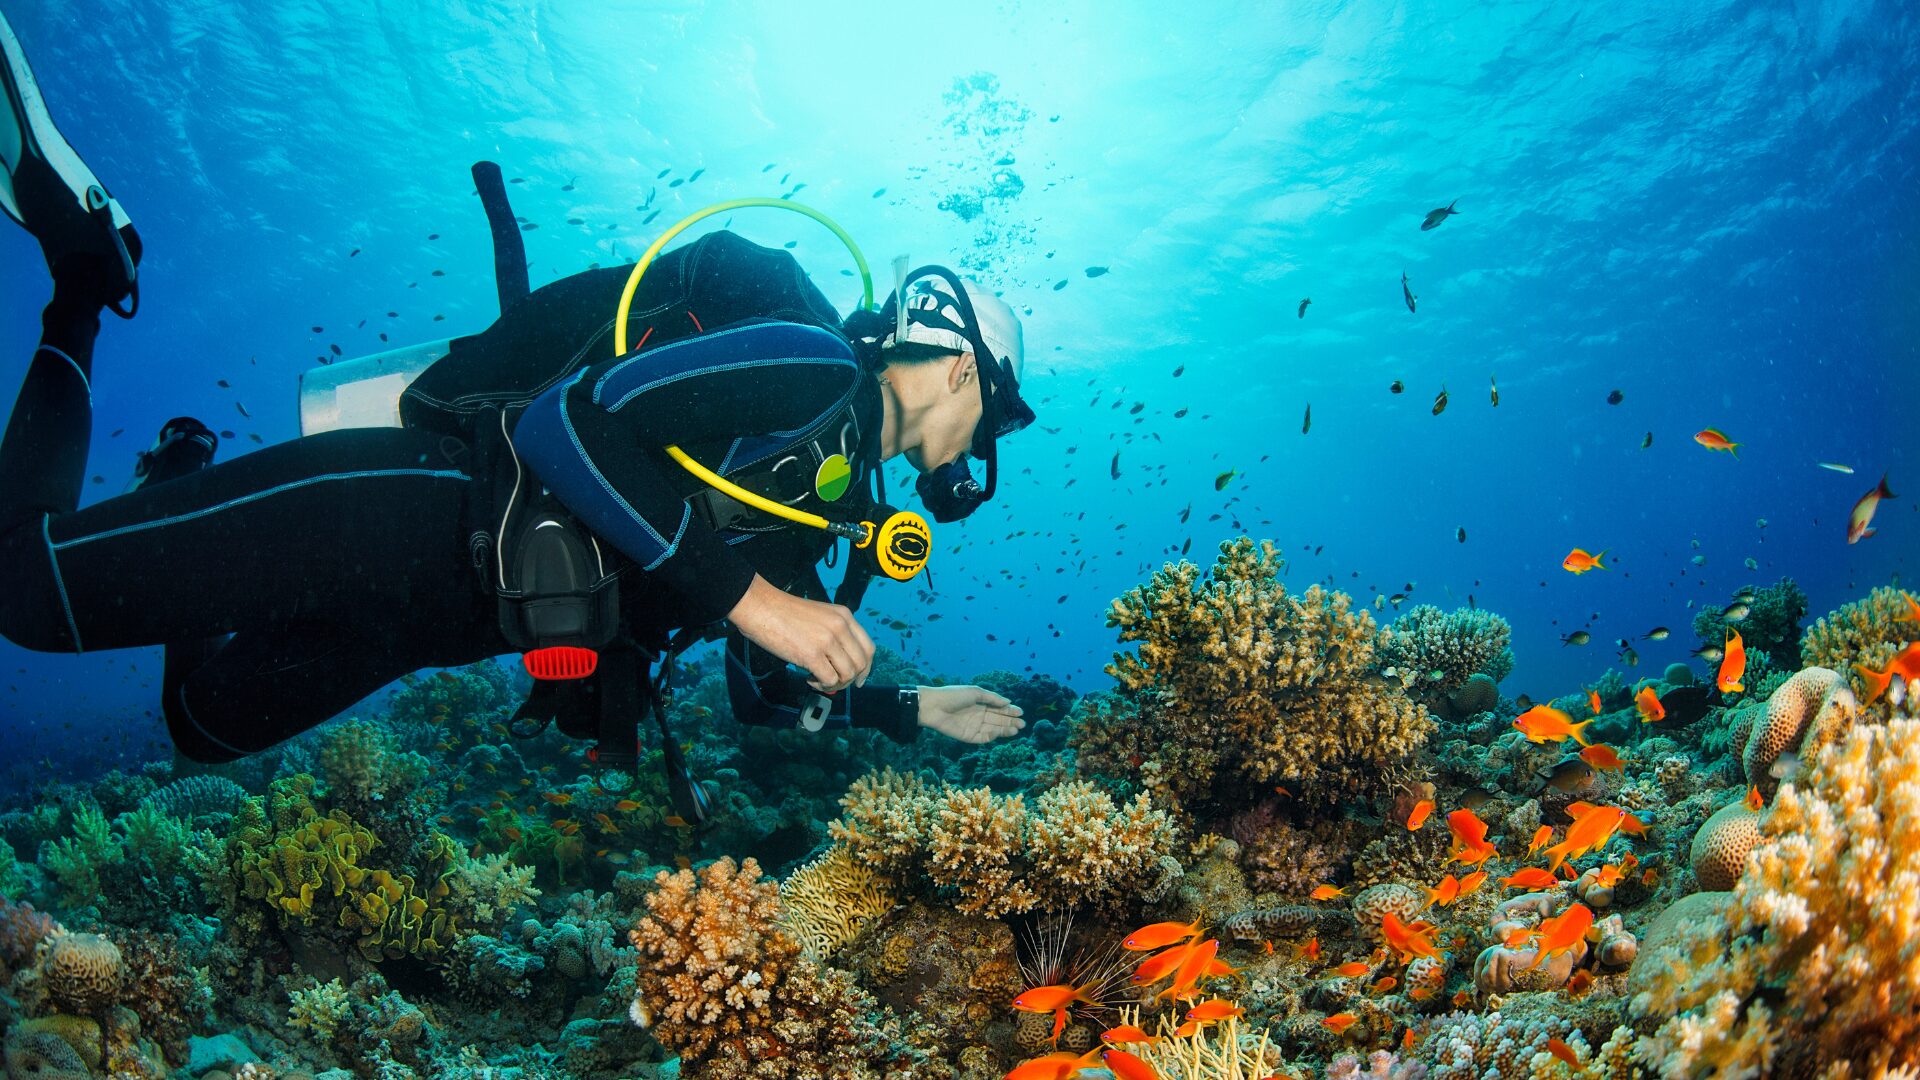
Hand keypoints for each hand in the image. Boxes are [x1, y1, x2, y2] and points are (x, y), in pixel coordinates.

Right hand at [727, 575, 874, 692]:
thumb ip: (834, 634)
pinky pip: (829, 680)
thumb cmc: (784, 613)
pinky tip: (808, 678)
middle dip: (849, 680)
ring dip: (835, 684)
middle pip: (860, 664)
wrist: (761, 607)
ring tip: (817, 679)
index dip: (865, 668)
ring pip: (847, 674)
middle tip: (834, 683)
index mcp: (844, 616)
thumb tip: (841, 663)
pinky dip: (821, 685)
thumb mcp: (820, 615)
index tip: (858, 679)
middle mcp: (840, 627)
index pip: (868, 648)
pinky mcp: (812, 655)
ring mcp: (827, 641)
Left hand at [916, 685, 1024, 743]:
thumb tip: (1008, 702)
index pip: (998, 708)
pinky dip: (992, 736)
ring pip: (993, 730)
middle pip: (998, 720)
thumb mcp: (975, 692)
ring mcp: (973, 726)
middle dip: (1010, 722)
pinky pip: (983, 738)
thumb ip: (992, 698)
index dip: (1010, 710)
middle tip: (1023, 724)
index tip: (1021, 712)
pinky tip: (999, 732)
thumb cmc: (953, 695)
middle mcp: (978, 715)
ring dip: (1005, 730)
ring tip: (1016, 729)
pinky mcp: (967, 736)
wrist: (933, 706)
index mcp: (980, 703)